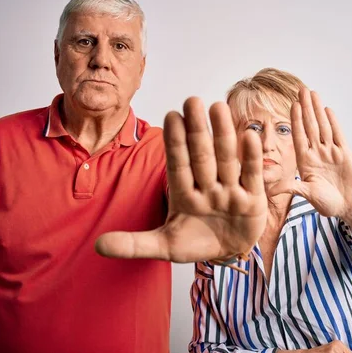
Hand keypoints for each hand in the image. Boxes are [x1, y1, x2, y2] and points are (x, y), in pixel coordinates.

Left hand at [95, 97, 266, 262]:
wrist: (228, 252)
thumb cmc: (196, 242)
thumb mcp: (165, 246)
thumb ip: (134, 244)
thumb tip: (98, 246)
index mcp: (184, 195)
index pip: (177, 165)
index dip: (175, 143)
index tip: (170, 116)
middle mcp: (207, 188)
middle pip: (201, 157)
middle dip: (197, 131)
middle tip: (192, 100)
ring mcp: (230, 192)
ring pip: (226, 160)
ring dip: (222, 135)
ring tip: (218, 107)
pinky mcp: (253, 199)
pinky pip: (252, 176)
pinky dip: (251, 158)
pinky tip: (248, 135)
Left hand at [269, 89, 351, 219]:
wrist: (347, 207)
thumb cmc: (327, 203)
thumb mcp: (307, 194)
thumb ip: (292, 188)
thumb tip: (271, 192)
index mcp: (305, 161)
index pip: (299, 136)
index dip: (296, 120)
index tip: (292, 105)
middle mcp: (316, 152)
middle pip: (310, 126)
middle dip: (305, 108)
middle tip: (301, 90)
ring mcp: (330, 151)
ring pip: (323, 126)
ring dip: (317, 110)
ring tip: (313, 93)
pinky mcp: (344, 153)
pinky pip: (338, 135)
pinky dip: (333, 122)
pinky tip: (327, 110)